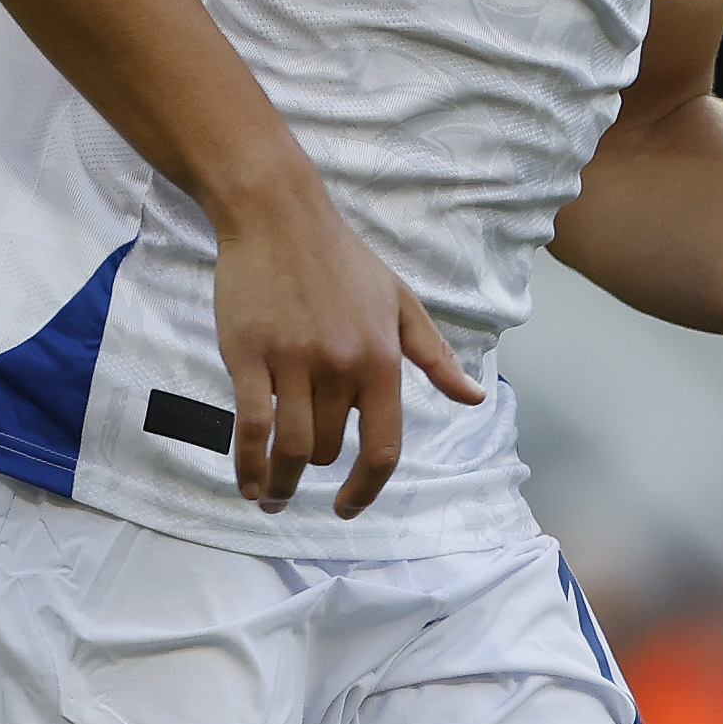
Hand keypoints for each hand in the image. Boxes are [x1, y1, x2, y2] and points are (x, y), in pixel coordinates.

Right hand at [213, 174, 482, 517]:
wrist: (278, 216)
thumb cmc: (342, 259)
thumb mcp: (400, 302)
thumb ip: (434, 356)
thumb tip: (474, 398)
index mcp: (382, 358)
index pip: (383, 447)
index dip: (367, 489)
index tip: (348, 507)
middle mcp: (341, 365)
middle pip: (328, 450)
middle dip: (315, 471)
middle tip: (299, 475)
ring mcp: (293, 361)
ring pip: (291, 448)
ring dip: (280, 482)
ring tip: (271, 496)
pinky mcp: (249, 355)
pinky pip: (250, 428)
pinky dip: (248, 466)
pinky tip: (249, 482)